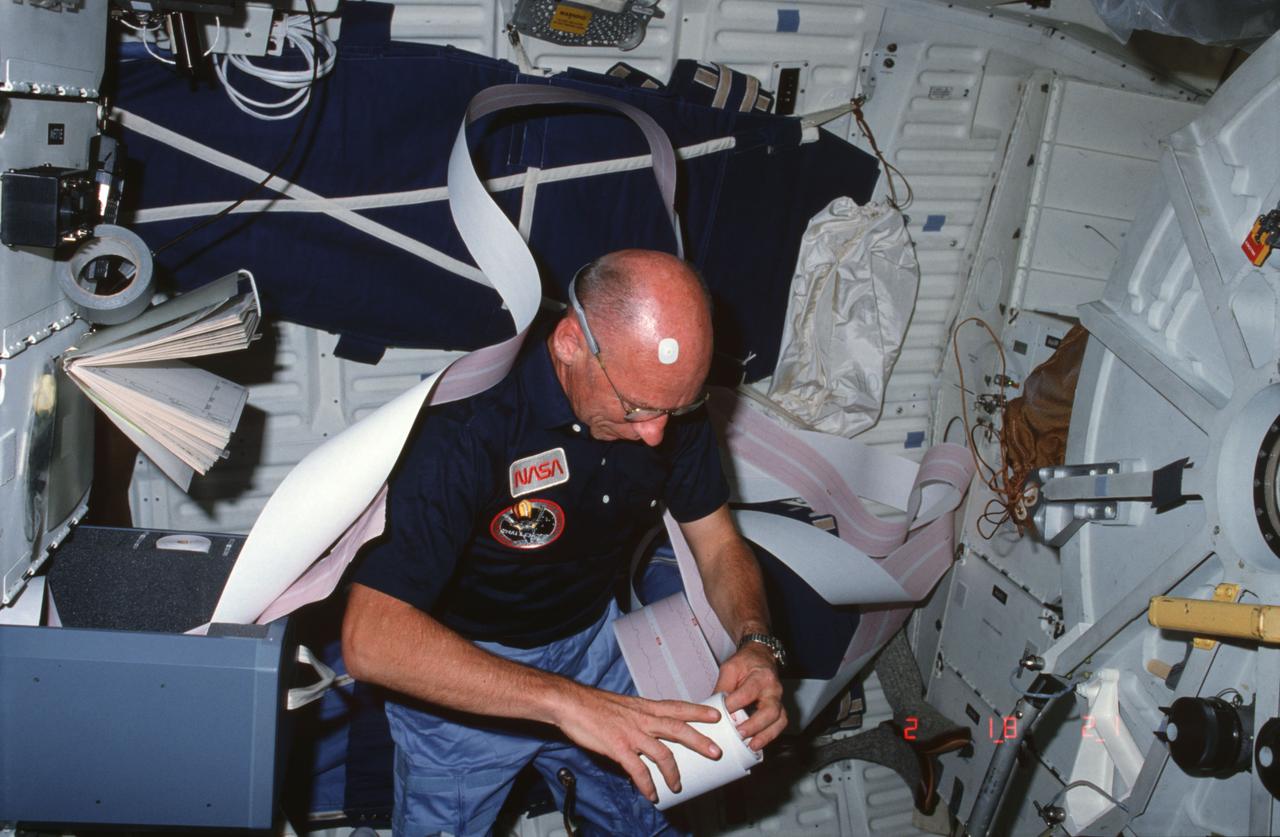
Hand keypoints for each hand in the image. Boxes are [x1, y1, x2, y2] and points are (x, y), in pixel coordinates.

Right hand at [552, 686, 722, 801]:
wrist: (570, 703)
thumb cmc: (594, 704)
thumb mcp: (624, 705)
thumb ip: (639, 716)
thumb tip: (650, 731)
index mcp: (644, 707)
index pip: (678, 707)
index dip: (698, 711)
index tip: (716, 714)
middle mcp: (642, 719)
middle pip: (678, 729)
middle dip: (699, 741)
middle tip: (715, 751)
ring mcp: (631, 734)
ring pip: (662, 753)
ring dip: (673, 772)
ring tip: (678, 786)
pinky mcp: (618, 748)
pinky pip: (638, 770)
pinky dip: (647, 784)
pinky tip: (651, 794)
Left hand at [713, 643, 786, 749]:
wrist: (761, 657)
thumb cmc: (745, 663)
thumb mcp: (730, 668)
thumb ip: (722, 687)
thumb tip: (712, 708)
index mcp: (761, 676)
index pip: (748, 693)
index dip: (734, 705)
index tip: (721, 714)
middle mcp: (774, 689)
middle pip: (770, 710)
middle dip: (755, 725)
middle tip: (739, 734)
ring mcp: (779, 700)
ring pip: (780, 720)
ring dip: (766, 735)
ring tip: (752, 746)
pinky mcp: (779, 709)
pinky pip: (780, 725)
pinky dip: (770, 736)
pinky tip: (757, 744)